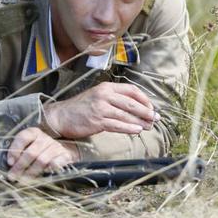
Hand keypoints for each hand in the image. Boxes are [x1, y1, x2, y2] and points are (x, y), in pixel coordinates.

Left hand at [7, 127, 79, 178]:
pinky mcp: (67, 155)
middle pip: (31, 152)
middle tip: (13, 177)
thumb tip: (10, 163)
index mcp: (35, 133)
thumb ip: (20, 151)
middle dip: (20, 166)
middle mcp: (45, 138)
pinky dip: (53, 166)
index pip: (23, 137)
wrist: (67, 146)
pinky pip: (58, 161)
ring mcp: (56, 146)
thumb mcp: (30, 145)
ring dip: (31, 172)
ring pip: (42, 159)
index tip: (10, 163)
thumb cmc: (42, 149)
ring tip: (23, 181)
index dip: (15, 150)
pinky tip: (47, 171)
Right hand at [43, 82, 159, 138]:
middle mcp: (104, 95)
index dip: (144, 99)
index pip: (132, 90)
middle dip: (146, 111)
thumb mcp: (98, 96)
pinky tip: (137, 130)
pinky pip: (117, 125)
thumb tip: (137, 107)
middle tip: (156, 118)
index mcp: (107, 87)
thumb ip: (115, 99)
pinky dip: (129, 128)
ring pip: (126, 114)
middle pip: (131, 102)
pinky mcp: (97, 121)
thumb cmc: (81, 108)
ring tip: (149, 126)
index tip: (151, 108)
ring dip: (140, 122)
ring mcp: (100, 108)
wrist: (61, 116)